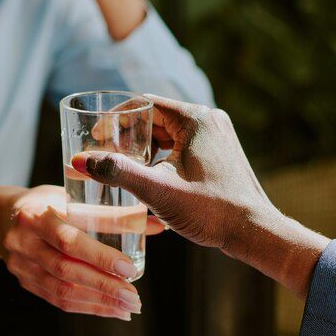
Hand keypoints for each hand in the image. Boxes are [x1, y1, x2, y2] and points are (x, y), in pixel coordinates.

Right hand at [1, 185, 162, 319]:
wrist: (2, 217)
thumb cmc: (47, 203)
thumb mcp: (72, 198)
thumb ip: (110, 213)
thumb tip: (155, 224)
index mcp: (37, 215)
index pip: (70, 239)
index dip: (100, 256)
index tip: (130, 268)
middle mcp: (25, 242)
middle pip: (66, 269)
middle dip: (104, 286)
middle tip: (134, 297)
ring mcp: (22, 265)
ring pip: (62, 290)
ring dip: (99, 302)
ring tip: (128, 307)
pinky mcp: (25, 282)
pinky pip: (57, 300)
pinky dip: (87, 307)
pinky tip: (111, 310)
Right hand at [71, 96, 329, 298]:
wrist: (255, 232)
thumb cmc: (211, 212)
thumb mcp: (158, 191)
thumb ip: (118, 172)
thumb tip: (80, 160)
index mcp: (196, 119)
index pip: (144, 103)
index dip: (115, 119)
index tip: (96, 138)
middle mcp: (209, 120)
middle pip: (156, 117)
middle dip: (128, 135)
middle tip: (106, 155)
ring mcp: (217, 136)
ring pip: (169, 133)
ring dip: (144, 148)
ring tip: (124, 169)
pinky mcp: (219, 153)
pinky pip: (182, 146)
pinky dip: (162, 157)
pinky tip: (150, 179)